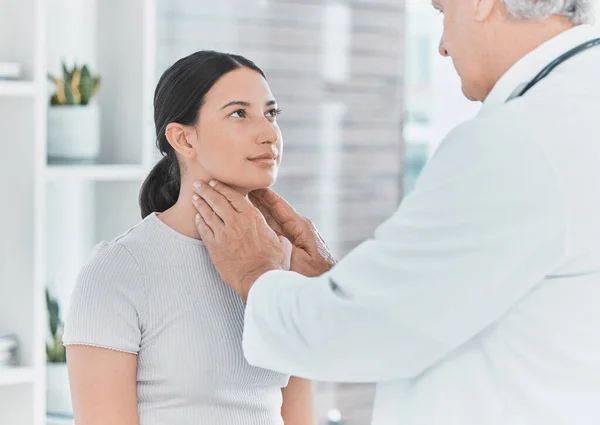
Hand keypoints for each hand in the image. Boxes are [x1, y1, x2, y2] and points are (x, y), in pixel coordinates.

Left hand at [192, 181, 291, 300]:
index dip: (222, 188)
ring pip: (208, 214)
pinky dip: (199, 222)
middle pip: (217, 200)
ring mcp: (223, 234)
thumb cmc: (273, 263)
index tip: (215, 183)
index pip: (234, 196)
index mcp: (253, 217)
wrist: (259, 280)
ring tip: (195, 198)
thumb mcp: (282, 242)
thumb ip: (275, 232)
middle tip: (199, 184)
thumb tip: (278, 232)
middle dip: (206, 190)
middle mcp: (236, 222)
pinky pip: (204, 230)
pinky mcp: (215, 247)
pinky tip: (197, 218)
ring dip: (200, 204)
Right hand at [249, 188, 335, 276]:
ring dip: (259, 212)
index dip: (266, 195)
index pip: (280, 206)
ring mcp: (296, 239)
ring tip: (244, 202)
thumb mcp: (298, 261)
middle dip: (259, 200)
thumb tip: (266, 233)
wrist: (328, 289)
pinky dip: (263, 227)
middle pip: (275, 211)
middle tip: (243, 189)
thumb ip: (282, 246)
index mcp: (301, 228)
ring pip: (273, 222)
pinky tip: (253, 225)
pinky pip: (275, 234)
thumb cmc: (317, 276)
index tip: (253, 184)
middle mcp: (298, 230)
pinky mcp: (293, 249)